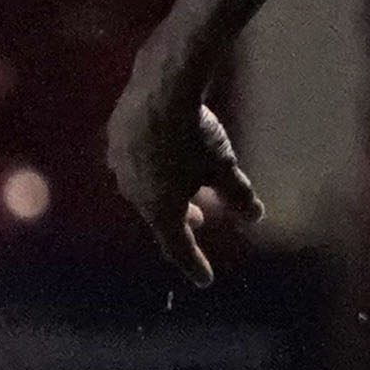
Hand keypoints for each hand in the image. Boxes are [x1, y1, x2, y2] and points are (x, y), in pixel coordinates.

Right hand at [106, 79, 262, 285]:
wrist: (159, 89)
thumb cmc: (194, 135)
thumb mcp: (224, 168)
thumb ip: (238, 196)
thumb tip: (255, 217)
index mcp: (158, 208)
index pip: (178, 247)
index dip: (194, 264)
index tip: (205, 280)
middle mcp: (132, 192)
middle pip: (157, 216)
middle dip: (180, 221)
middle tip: (199, 221)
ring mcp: (119, 166)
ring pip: (144, 189)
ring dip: (165, 193)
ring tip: (184, 188)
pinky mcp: (114, 140)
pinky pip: (136, 164)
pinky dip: (154, 169)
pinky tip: (164, 155)